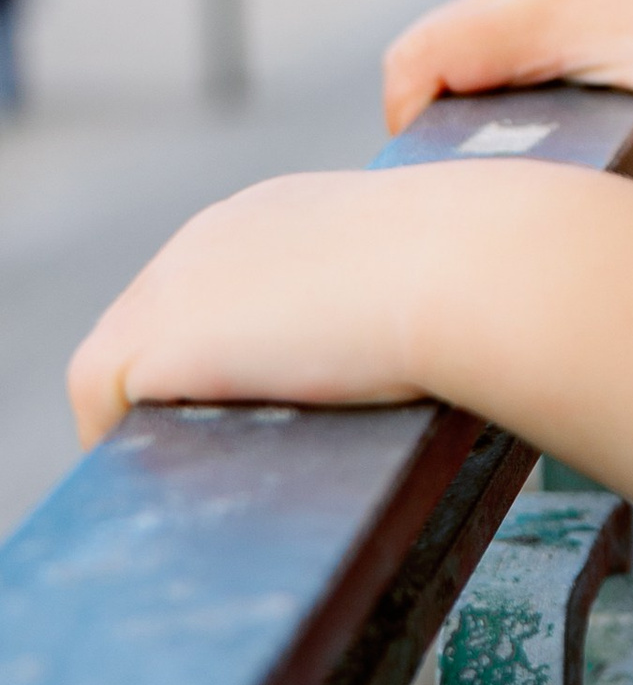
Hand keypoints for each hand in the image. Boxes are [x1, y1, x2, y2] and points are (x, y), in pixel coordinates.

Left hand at [71, 171, 453, 441]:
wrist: (469, 267)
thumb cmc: (481, 271)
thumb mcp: (429, 271)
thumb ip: (394, 295)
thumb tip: (427, 346)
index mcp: (275, 210)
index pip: (216, 285)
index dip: (230, 345)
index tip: (262, 393)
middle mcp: (210, 233)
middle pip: (156, 322)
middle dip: (181, 382)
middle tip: (223, 447)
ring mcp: (172, 282)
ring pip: (123, 360)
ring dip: (154, 413)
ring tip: (200, 470)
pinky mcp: (153, 338)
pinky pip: (99, 398)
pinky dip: (119, 435)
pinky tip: (172, 474)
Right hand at [384, 0, 632, 195]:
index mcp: (530, 12)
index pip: (419, 59)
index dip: (407, 120)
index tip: (440, 178)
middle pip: (414, 57)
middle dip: (417, 122)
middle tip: (458, 185)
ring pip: (437, 52)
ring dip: (440, 107)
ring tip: (480, 169)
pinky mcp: (532, 9)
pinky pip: (467, 49)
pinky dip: (465, 91)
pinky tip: (508, 138)